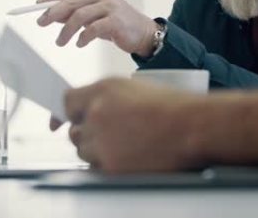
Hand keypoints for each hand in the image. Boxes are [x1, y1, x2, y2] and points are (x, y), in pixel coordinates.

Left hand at [36, 0, 157, 55]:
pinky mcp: (115, 20)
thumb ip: (74, 13)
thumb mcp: (93, 16)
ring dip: (65, 30)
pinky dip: (82, 37)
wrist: (143, 33)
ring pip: (79, 15)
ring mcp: (110, 6)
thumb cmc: (117, 24)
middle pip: (70, 1)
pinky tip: (79, 43)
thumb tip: (51, 15)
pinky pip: (92, 29)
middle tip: (41, 23)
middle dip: (52, 13)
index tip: (37, 5)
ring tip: (60, 42)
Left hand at [62, 78, 202, 172]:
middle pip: (74, 130)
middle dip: (88, 133)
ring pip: (84, 150)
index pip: (68, 101)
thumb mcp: (135, 89)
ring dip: (97, 150)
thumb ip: (108, 98)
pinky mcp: (109, 165)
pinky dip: (108, 164)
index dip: (70, 112)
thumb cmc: (174, 107)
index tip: (65, 119)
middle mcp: (97, 113)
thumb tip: (92, 109)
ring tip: (125, 145)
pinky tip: (129, 156)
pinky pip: (97, 167)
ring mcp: (102, 141)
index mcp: (103, 90)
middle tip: (110, 135)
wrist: (192, 127)